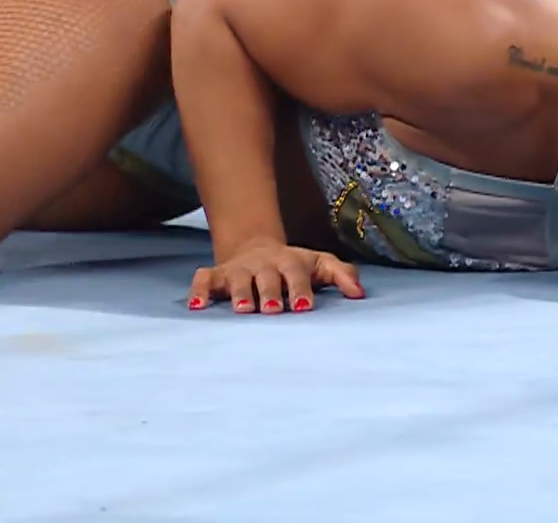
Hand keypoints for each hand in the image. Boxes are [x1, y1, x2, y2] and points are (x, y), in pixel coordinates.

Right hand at [186, 241, 364, 313]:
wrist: (256, 248)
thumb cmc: (293, 266)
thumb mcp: (319, 265)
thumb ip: (342, 275)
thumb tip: (360, 293)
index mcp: (290, 262)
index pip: (296, 273)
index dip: (300, 289)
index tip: (304, 307)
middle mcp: (263, 264)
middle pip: (266, 277)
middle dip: (269, 293)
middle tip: (273, 310)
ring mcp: (239, 269)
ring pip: (237, 279)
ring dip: (240, 294)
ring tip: (243, 311)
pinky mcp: (217, 275)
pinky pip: (204, 279)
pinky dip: (199, 291)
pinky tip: (196, 307)